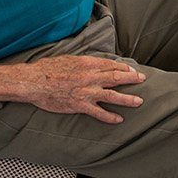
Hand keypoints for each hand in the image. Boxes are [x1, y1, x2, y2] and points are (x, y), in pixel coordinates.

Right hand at [18, 55, 145, 123]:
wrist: (34, 82)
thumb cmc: (47, 69)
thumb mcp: (68, 59)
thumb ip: (83, 62)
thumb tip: (93, 64)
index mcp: (87, 64)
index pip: (111, 65)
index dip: (124, 68)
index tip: (132, 70)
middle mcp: (90, 77)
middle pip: (117, 77)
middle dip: (132, 79)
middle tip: (142, 80)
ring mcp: (87, 92)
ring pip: (113, 95)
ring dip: (128, 99)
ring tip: (138, 101)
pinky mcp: (80, 105)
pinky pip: (99, 112)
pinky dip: (110, 116)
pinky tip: (118, 119)